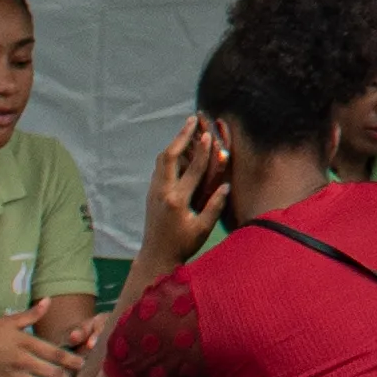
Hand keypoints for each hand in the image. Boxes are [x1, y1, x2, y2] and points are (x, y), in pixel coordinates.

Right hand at [0, 320, 82, 376]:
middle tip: (73, 374)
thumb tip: (49, 300)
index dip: (71, 359)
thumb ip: (31, 314)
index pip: (54, 353)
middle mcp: (21, 361)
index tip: (82, 362)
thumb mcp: (7, 321)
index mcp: (24, 342)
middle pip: (52, 372)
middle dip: (66, 375)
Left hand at [141, 120, 233, 262]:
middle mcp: (162, 191)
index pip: (192, 170)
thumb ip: (214, 206)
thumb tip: (225, 186)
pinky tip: (178, 151)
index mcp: (177, 200)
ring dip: (174, 143)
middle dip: (181, 136)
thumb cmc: (182, 245)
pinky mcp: (151, 193)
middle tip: (192, 120)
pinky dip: (169, 155)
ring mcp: (154, 191)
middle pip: (169, 156)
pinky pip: (159, 167)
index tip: (209, 135)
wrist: (155, 256)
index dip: (202, 151)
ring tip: (185, 130)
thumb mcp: (202, 229)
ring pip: (161, 160)